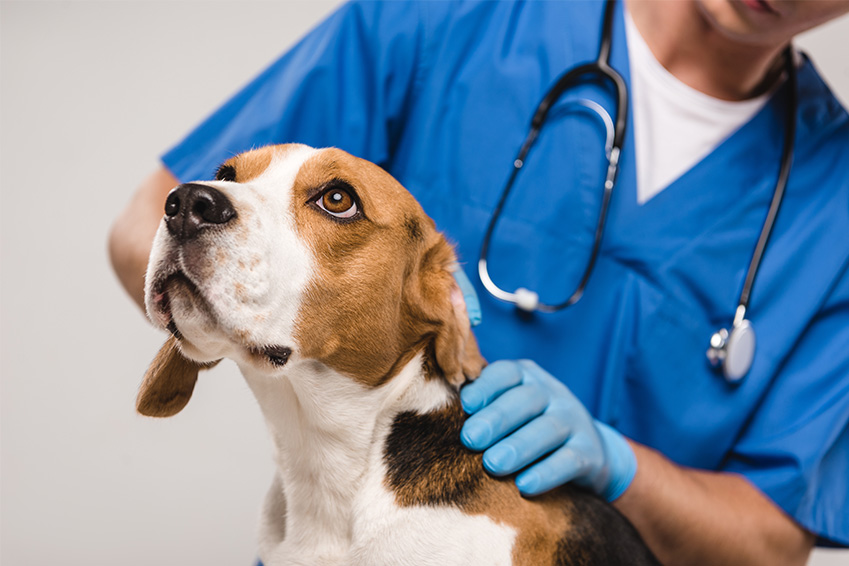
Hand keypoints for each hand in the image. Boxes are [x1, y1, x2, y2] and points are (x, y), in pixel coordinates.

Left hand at [460, 360, 635, 500]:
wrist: (588, 452)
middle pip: (527, 399)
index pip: (507, 373)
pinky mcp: (590, 453)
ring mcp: (576, 420)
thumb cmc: (528, 427)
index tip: (464, 405)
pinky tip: (524, 486)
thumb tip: (431, 414)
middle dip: (497, 418)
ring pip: (549, 428)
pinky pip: (570, 460)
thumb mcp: (510, 409)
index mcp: (528, 377)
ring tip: (492, 464)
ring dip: (519, 446)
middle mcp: (554, 393)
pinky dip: (547, 473)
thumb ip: (480, 406)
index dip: (486, 386)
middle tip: (469, 439)